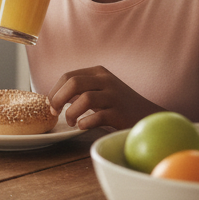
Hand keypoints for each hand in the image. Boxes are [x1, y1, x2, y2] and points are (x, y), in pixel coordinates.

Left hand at [47, 65, 162, 130]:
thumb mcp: (100, 90)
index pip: (68, 76)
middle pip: (73, 82)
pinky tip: (83, 126)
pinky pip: (98, 116)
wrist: (148, 115)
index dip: (54, 90)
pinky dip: (85, 122)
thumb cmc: (118, 104)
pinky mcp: (121, 113)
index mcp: (98, 72)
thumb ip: (80, 89)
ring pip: (85, 99)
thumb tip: (53, 97)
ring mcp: (115, 96)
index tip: (50, 104)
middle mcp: (106, 80)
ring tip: (71, 122)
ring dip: (71, 112)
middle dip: (58, 98)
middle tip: (54, 112)